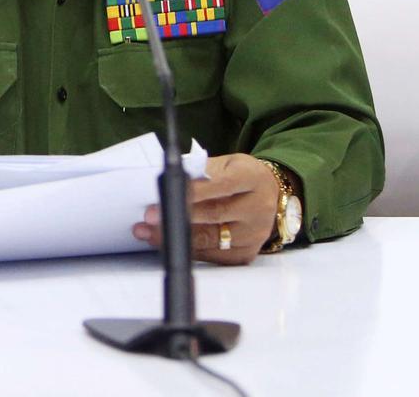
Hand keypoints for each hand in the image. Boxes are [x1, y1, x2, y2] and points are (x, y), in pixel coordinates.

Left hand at [134, 153, 279, 265]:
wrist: (269, 194)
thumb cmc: (239, 176)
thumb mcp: (225, 163)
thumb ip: (201, 170)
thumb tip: (171, 182)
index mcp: (252, 179)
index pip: (220, 185)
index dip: (193, 192)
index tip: (167, 195)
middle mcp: (258, 208)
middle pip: (215, 215)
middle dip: (179, 216)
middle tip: (149, 217)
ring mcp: (255, 234)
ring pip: (212, 239)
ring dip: (177, 236)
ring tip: (149, 232)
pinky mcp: (247, 253)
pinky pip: (214, 255)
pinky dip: (189, 249)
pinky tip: (168, 243)